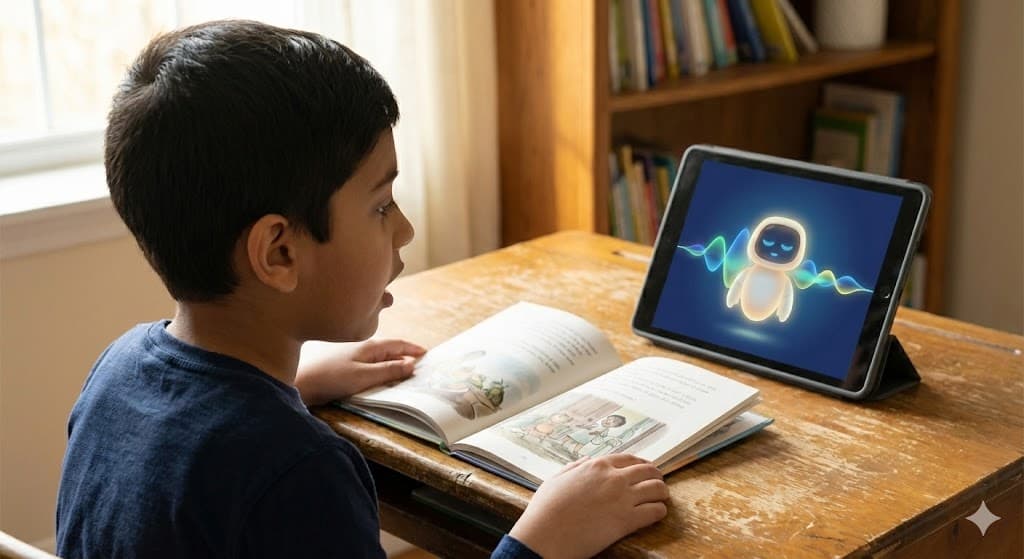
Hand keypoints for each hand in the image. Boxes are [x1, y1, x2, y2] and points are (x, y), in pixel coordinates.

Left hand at [295, 339, 425, 405]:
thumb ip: (388, 371)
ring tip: (405, 375)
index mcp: (370, 347)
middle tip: (420, 366)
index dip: (413, 349)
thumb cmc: (331, 378)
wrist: (302, 384)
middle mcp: (363, 349)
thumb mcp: (364, 376)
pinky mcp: (347, 368)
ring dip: (394, 365)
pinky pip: (371, 367)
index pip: (398, 344)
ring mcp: (354, 358)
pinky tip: (382, 380)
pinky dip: (382, 371)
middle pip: (391, 351)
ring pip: (381, 359)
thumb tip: (411, 365)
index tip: (426, 354)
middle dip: (406, 356)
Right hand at [509, 454, 668, 558]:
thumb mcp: (556, 479)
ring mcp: (622, 498)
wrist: (545, 536)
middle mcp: (613, 477)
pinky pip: (655, 512)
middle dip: (656, 476)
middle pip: (648, 470)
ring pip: (657, 488)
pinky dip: (659, 512)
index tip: (645, 469)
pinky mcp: (627, 520)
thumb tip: (586, 461)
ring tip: (660, 499)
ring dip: (661, 493)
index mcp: (596, 466)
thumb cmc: (545, 510)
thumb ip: (574, 468)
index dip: (641, 463)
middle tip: (658, 483)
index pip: (629, 459)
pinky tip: (656, 514)